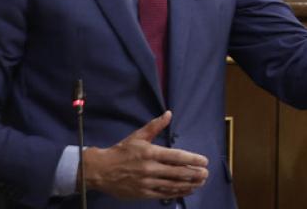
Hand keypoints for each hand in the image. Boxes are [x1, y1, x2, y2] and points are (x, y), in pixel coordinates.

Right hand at [80, 111, 209, 199]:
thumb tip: (169, 113)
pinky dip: (177, 192)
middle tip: (206, 174)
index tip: (204, 161)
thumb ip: (155, 126)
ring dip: (189, 184)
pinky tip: (187, 190)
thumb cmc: (121, 152)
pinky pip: (164, 194)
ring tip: (201, 183)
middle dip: (195, 174)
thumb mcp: (137, 136)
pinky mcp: (143, 193)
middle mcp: (150, 168)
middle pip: (178, 172)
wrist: (100, 170)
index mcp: (150, 153)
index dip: (192, 159)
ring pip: (173, 185)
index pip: (176, 156)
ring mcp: (147, 182)